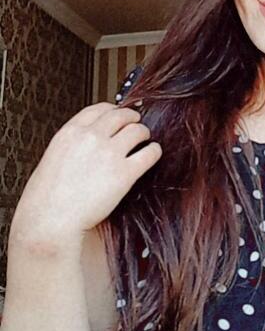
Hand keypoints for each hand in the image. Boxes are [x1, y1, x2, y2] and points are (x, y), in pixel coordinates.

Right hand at [10, 102, 162, 246]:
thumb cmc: (45, 199)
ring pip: (137, 130)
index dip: (113, 109)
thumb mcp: (52, 159)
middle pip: (121, 115)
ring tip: (145, 139)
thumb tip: (84, 147)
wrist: (49, 221)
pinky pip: (149, 153)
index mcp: (70, 133)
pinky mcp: (124, 173)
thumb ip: (71, 147)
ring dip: (143, 133)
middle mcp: (91, 137)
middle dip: (131, 118)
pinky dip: (154, 151)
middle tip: (136, 123)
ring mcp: (109, 153)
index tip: (118, 112)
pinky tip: (153, 154)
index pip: (98, 109)